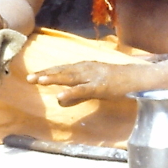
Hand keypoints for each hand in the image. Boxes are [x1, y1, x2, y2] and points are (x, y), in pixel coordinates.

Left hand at [26, 61, 140, 106]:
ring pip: (70, 77)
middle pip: (62, 71)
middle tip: (29, 78)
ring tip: (40, 80)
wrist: (138, 78)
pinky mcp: (101, 86)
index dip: (47, 72)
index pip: (62, 69)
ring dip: (54, 78)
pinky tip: (60, 95)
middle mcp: (86, 69)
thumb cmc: (116, 83)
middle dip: (46, 74)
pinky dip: (71, 91)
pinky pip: (83, 89)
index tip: (32, 76)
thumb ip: (76, 94)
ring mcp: (93, 76)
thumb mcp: (92, 88)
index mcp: (84, 67)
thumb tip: (60, 100)